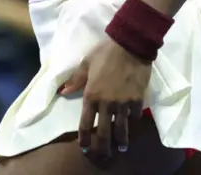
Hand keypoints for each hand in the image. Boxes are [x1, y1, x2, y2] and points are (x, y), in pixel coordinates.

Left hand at [59, 38, 151, 162]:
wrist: (129, 45)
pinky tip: (132, 123)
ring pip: (122, 128)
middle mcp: (106, 104)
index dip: (84, 138)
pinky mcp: (138, 100)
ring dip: (122, 140)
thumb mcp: (86, 64)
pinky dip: (133, 120)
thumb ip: (76, 80)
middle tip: (104, 155)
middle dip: (103, 147)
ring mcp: (123, 103)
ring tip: (122, 147)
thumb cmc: (104, 52)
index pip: (85, 123)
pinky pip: (135, 115)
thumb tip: (63, 92)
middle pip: (104, 132)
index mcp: (91, 95)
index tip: (84, 148)